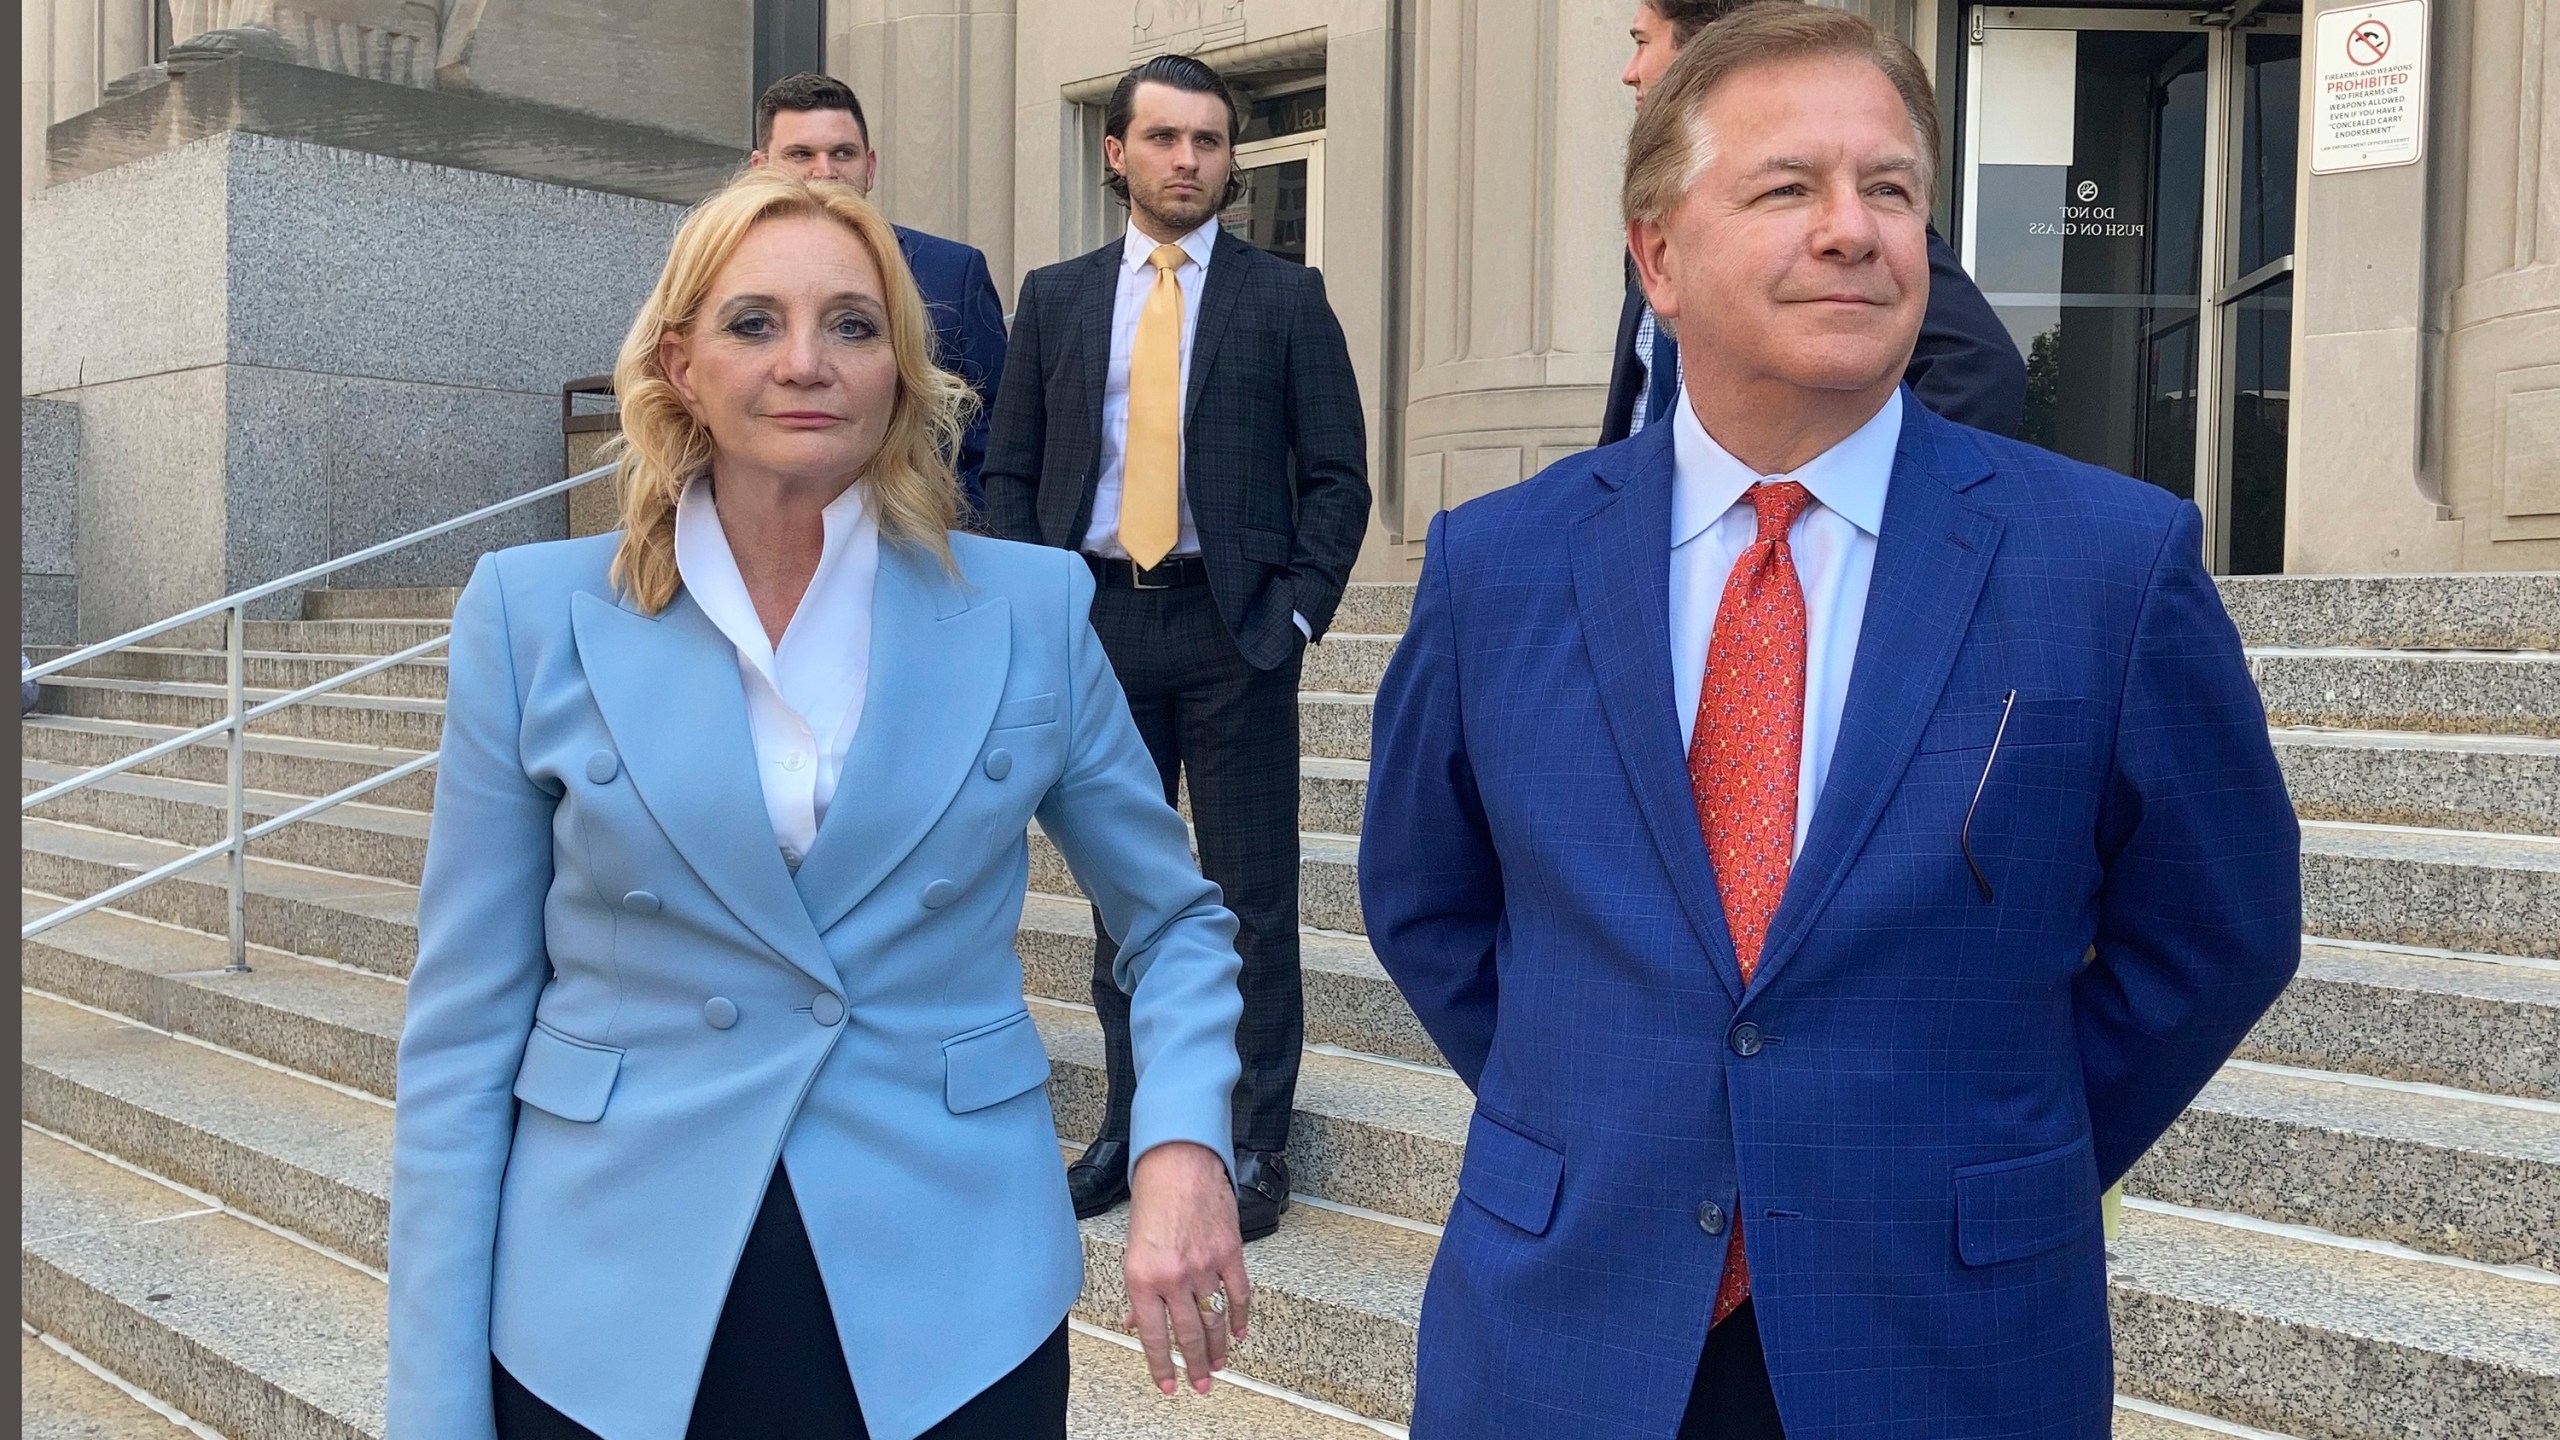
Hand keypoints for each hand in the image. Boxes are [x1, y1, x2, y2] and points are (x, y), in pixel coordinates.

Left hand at [1122, 1140, 1251, 1394]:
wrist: (1179, 1165)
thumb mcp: (1133, 1249)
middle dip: (1195, 1366)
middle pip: (1188, 1336)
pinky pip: (1238, 1295)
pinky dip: (1240, 1318)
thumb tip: (1138, 1323)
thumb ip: (1138, 1291)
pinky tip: (1239, 1334)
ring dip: (1218, 1348)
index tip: (1168, 1385)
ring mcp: (1204, 1267)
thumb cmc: (1152, 1202)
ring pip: (1214, 1320)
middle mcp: (1173, 1278)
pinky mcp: (1229, 1254)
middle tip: (1200, 1385)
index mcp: (1142, 1278)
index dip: (1161, 1366)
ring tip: (1218, 1366)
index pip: (1154, 1336)